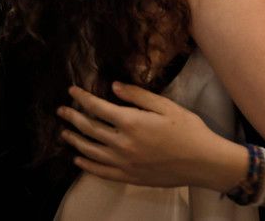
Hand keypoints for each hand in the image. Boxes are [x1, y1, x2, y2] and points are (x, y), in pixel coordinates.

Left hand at [58, 82, 227, 187]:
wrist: (203, 162)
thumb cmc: (188, 130)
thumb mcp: (166, 106)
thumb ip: (137, 96)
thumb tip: (113, 87)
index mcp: (131, 122)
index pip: (98, 107)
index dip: (82, 98)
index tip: (72, 90)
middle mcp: (122, 143)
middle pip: (90, 128)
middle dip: (73, 117)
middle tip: (61, 110)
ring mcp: (124, 163)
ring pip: (91, 151)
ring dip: (75, 140)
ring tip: (64, 133)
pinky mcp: (129, 177)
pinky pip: (101, 172)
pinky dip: (87, 165)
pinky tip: (78, 160)